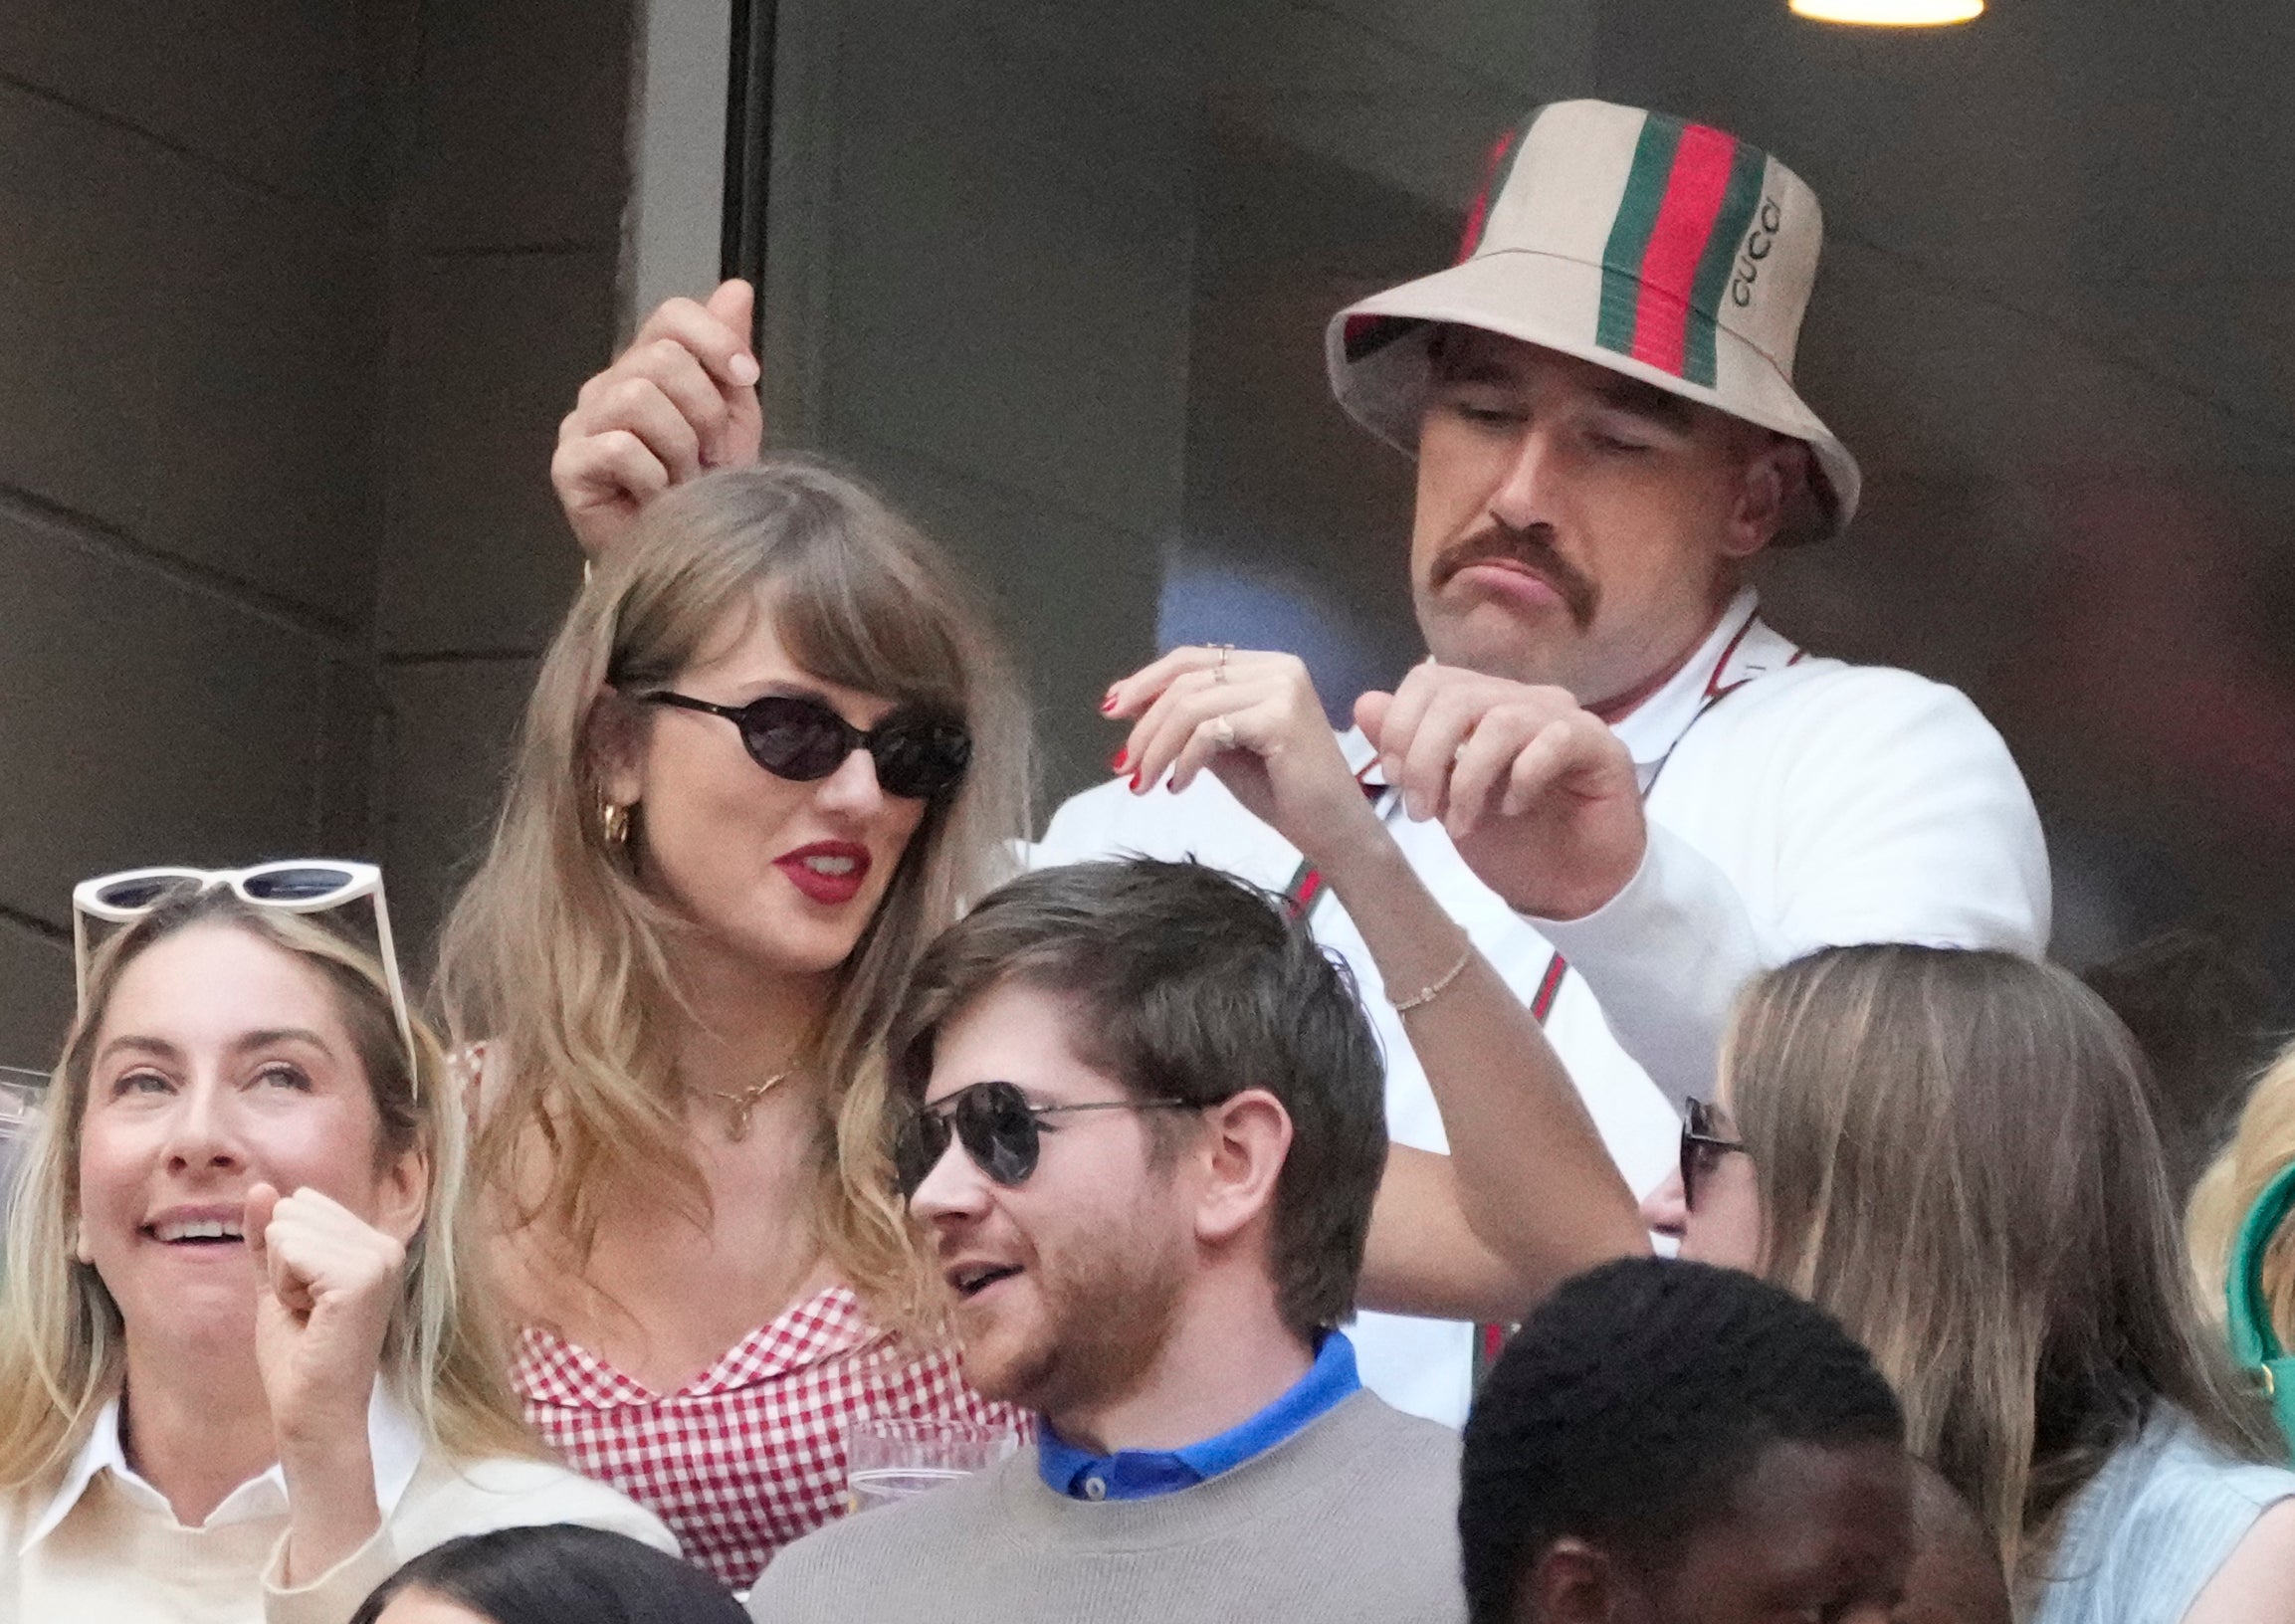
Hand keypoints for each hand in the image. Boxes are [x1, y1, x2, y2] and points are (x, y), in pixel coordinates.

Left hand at [246, 1184, 405, 1451]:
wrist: (311, 1412)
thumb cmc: (298, 1357)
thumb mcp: (276, 1284)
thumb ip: (268, 1238)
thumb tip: (260, 1187)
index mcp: (374, 1243)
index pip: (302, 1203)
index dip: (285, 1253)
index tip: (307, 1298)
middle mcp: (385, 1244)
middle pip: (293, 1211)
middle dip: (281, 1263)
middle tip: (307, 1310)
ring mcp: (378, 1259)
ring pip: (287, 1230)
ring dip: (282, 1277)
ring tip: (310, 1315)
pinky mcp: (361, 1277)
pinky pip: (290, 1252)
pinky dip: (284, 1287)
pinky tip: (311, 1318)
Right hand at [550, 279, 764, 555]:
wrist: (685, 550)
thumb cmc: (704, 486)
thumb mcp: (733, 416)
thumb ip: (729, 353)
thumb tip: (736, 289)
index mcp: (647, 365)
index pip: (673, 316)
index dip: (715, 339)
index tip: (747, 376)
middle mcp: (608, 385)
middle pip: (662, 359)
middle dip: (705, 411)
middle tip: (710, 455)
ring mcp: (583, 424)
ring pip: (639, 398)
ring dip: (680, 447)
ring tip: (684, 479)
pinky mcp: (568, 465)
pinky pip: (620, 448)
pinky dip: (655, 478)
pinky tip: (658, 497)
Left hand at [1104, 647, 1382, 870]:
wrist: (1333, 832)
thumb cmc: (1283, 794)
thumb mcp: (1224, 748)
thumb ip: (1188, 722)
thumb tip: (1129, 706)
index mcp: (1266, 666)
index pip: (1191, 660)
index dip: (1145, 681)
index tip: (1112, 711)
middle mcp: (1278, 666)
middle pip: (1185, 680)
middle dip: (1144, 723)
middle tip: (1122, 764)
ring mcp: (1283, 687)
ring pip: (1192, 705)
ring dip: (1156, 747)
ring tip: (1144, 782)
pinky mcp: (1282, 716)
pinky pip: (1211, 730)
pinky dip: (1184, 759)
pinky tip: (1178, 786)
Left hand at [1356, 665, 1644, 920]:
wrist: (1574, 888)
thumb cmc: (1511, 841)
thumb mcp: (1444, 800)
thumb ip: (1409, 751)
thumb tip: (1365, 704)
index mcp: (1481, 705)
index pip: (1429, 680)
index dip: (1399, 726)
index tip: (1392, 779)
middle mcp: (1522, 700)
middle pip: (1457, 697)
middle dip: (1425, 757)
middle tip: (1421, 813)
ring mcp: (1563, 719)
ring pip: (1501, 720)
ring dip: (1468, 778)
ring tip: (1460, 826)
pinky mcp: (1600, 745)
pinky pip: (1554, 740)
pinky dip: (1522, 778)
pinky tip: (1513, 810)